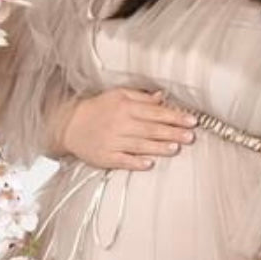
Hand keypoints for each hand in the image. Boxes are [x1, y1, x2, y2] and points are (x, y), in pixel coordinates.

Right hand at [59, 87, 197, 170]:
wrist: (69, 125)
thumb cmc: (97, 109)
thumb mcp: (117, 95)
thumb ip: (141, 97)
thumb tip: (162, 97)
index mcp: (125, 107)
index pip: (155, 112)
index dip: (174, 116)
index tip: (191, 120)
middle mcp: (120, 124)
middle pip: (150, 129)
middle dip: (172, 132)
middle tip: (190, 136)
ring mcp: (112, 141)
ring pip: (139, 145)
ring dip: (158, 147)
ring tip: (175, 148)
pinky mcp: (105, 157)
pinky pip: (122, 160)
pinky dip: (135, 162)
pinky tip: (149, 163)